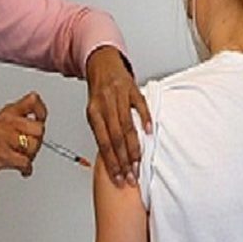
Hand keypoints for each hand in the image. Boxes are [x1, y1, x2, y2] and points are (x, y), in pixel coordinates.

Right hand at [0, 92, 46, 186]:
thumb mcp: (1, 127)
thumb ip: (21, 123)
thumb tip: (40, 126)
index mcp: (8, 113)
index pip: (33, 100)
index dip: (41, 111)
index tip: (41, 121)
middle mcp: (6, 122)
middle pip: (39, 129)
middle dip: (36, 142)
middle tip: (29, 149)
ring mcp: (2, 136)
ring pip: (33, 146)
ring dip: (30, 157)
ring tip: (22, 159)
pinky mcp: (0, 153)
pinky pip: (24, 161)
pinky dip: (25, 168)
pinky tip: (22, 169)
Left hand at [85, 46, 150, 186]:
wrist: (102, 63)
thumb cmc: (100, 92)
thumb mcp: (95, 112)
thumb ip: (102, 131)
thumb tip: (110, 158)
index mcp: (93, 113)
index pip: (103, 143)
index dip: (111, 163)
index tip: (117, 178)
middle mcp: (105, 105)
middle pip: (115, 138)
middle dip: (123, 162)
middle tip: (130, 177)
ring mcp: (119, 97)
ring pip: (127, 127)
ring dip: (134, 149)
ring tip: (138, 165)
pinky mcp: (132, 89)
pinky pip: (140, 106)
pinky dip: (145, 119)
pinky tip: (149, 133)